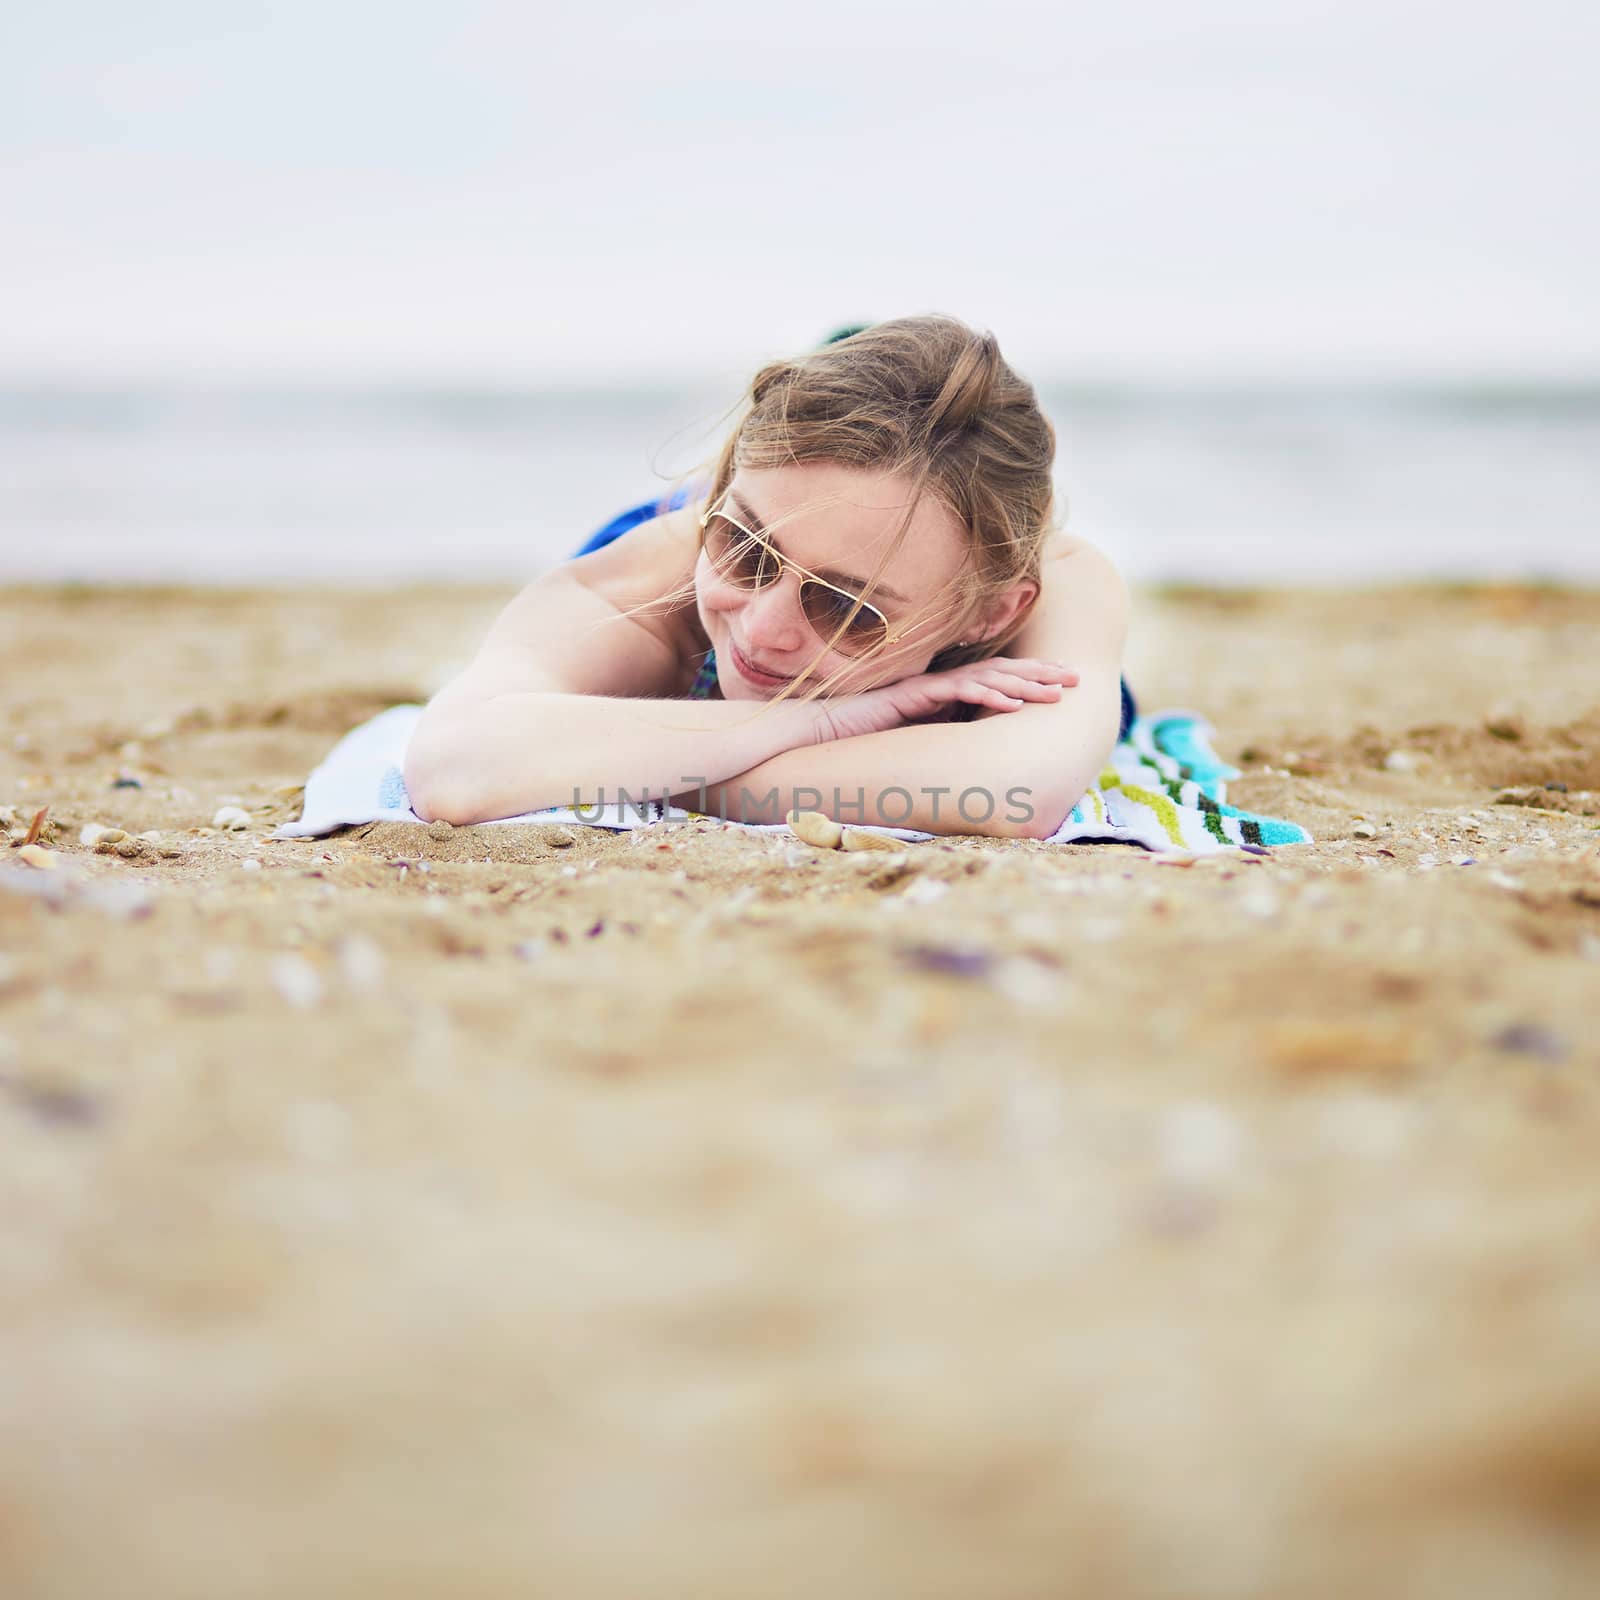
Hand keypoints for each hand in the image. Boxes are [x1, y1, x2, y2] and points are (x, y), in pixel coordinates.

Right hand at [819, 657, 1079, 743]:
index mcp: (945, 692)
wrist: (820, 729)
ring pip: (986, 678)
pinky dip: (987, 695)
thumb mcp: (916, 740)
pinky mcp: (913, 693)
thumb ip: (944, 738)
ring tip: (1055, 692)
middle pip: (1000, 672)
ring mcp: (928, 685)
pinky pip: (957, 690)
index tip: (1064, 686)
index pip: (996, 680)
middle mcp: (941, 683)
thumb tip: (975, 759)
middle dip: (1040, 674)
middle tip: (1076, 679)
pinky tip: (1012, 704)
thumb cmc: (862, 738)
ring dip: (1024, 684)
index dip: (1031, 680)